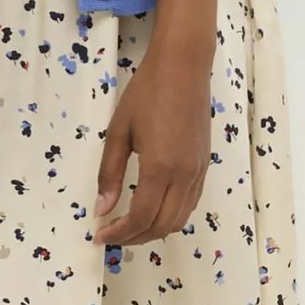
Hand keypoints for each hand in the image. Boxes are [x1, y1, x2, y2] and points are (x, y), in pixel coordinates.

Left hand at [92, 48, 212, 247]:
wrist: (183, 67)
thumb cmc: (146, 92)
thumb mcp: (118, 131)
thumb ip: (109, 173)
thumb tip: (101, 209)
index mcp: (159, 167)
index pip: (141, 217)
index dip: (119, 233)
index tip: (100, 235)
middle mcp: (184, 175)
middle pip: (162, 225)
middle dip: (135, 238)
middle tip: (111, 235)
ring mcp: (198, 171)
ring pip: (180, 219)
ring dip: (154, 230)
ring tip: (129, 227)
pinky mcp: (204, 165)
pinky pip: (190, 203)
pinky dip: (171, 216)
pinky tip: (153, 209)